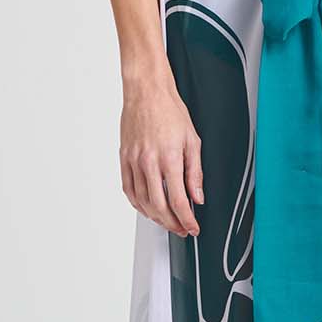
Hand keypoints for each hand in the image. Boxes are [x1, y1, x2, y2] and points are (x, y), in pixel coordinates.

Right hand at [119, 73, 203, 237]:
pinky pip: (129, 189)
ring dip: (155, 217)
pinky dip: (138, 204)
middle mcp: (148, 162)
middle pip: (159, 207)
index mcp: (169, 158)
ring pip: (142, 202)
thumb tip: (198, 197)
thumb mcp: (192, 140)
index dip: (187, 219)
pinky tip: (147, 208)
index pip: (179, 201)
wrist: (146, 92)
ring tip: (168, 221)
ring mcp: (133, 162)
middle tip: (182, 228)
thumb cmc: (170, 111)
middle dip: (172, 223)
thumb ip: (195, 172)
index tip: (193, 227)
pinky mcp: (124, 159)